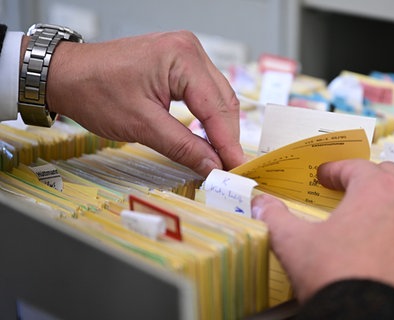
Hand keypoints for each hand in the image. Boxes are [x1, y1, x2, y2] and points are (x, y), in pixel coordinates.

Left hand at [42, 31, 244, 176]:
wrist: (66, 74)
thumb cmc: (94, 90)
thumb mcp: (142, 125)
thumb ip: (183, 146)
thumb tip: (212, 165)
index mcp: (183, 58)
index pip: (217, 108)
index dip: (229, 142)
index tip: (237, 168)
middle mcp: (189, 49)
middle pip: (223, 100)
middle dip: (227, 136)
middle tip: (230, 166)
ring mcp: (184, 53)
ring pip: (217, 96)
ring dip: (219, 126)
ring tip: (220, 155)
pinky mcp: (178, 62)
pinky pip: (203, 91)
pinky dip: (207, 115)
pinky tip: (206, 134)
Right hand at [251, 160, 393, 319]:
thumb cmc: (339, 278)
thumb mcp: (294, 244)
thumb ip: (275, 218)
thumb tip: (260, 205)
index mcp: (376, 190)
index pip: (354, 167)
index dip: (335, 169)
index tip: (325, 176)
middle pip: (393, 175)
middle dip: (371, 177)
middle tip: (353, 188)